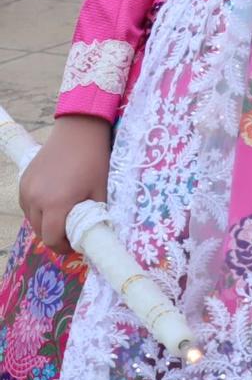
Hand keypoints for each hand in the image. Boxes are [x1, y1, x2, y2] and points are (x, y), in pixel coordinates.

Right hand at [19, 116, 110, 255]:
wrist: (78, 131)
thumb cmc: (94, 161)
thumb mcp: (100, 192)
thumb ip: (93, 217)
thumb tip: (94, 236)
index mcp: (56, 204)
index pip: (52, 240)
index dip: (64, 248)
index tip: (76, 245)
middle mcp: (35, 199)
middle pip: (40, 232)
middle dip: (56, 238)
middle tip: (73, 233)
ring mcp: (26, 190)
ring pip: (32, 220)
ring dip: (46, 224)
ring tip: (65, 216)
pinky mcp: (23, 181)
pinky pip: (27, 206)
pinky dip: (39, 211)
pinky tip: (54, 203)